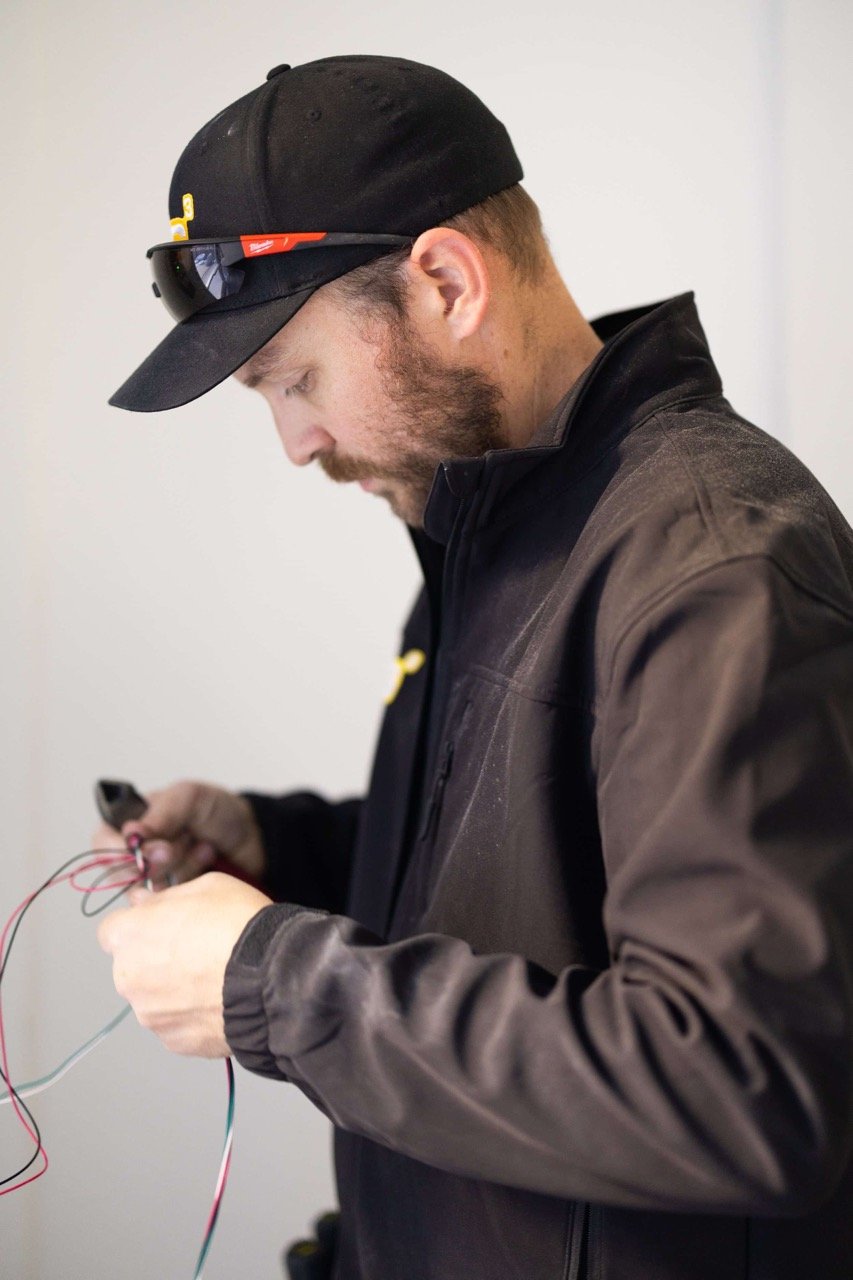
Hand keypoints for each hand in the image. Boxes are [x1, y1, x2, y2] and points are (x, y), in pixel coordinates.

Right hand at [90, 779, 265, 889]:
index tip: (143, 850)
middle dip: (154, 862)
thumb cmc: (217, 809)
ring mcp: (159, 876)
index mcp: (134, 821)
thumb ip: (160, 814)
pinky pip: (172, 901)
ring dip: (178, 868)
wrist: (255, 834)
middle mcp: (141, 851)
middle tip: (175, 849)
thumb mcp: (189, 798)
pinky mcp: (177, 896)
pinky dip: (191, 880)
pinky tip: (208, 859)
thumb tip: (131, 833)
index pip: (104, 841)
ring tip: (201, 847)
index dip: (118, 851)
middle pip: (124, 871)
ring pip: (148, 889)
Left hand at [97, 871, 272, 1056]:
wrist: (269, 977)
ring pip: (154, 998)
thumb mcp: (206, 887)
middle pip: (132, 967)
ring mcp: (150, 1014)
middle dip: (155, 958)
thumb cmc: (238, 927)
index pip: (111, 931)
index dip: (138, 926)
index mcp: (130, 935)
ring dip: (174, 989)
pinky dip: (192, 1014)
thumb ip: (165, 897)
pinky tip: (219, 999)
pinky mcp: (174, 1041)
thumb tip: (145, 901)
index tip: (159, 925)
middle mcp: (129, 978)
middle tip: (195, 949)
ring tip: (214, 977)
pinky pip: (176, 1024)